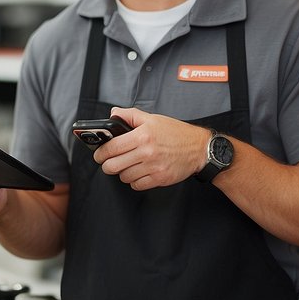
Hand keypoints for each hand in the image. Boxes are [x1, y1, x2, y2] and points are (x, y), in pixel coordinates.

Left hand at [91, 107, 209, 189]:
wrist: (199, 148)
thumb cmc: (176, 133)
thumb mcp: (153, 119)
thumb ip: (130, 115)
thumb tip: (113, 113)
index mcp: (142, 135)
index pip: (111, 148)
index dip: (100, 153)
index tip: (99, 154)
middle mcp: (147, 152)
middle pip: (113, 166)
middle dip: (107, 165)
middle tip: (109, 162)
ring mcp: (154, 167)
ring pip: (124, 177)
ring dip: (122, 173)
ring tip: (128, 166)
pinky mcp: (160, 179)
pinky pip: (137, 185)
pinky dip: (134, 181)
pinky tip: (138, 173)